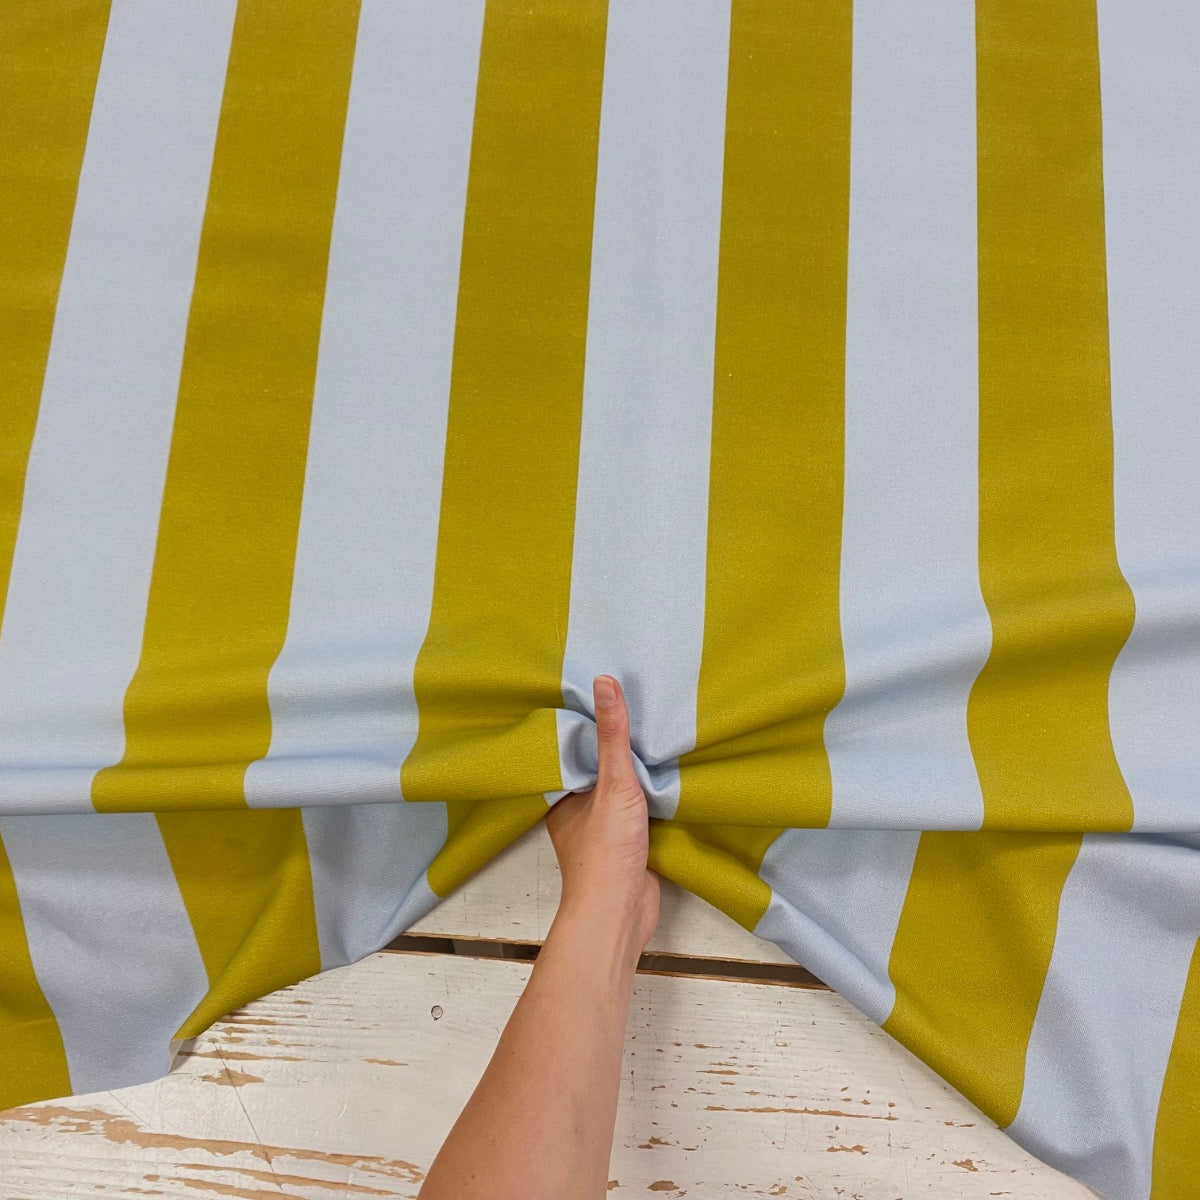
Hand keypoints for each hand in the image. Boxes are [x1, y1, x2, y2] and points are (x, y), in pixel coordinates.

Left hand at [545, 675, 660, 957]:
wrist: (621, 913)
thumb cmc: (606, 851)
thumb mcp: (614, 784)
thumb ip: (613, 736)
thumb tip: (604, 681)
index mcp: (561, 796)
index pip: (571, 749)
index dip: (585, 724)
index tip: (600, 693)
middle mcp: (576, 811)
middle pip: (596, 769)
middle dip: (612, 745)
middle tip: (635, 704)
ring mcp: (602, 829)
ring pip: (618, 791)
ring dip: (634, 772)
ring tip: (654, 732)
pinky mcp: (628, 845)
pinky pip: (638, 811)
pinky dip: (650, 796)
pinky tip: (668, 776)